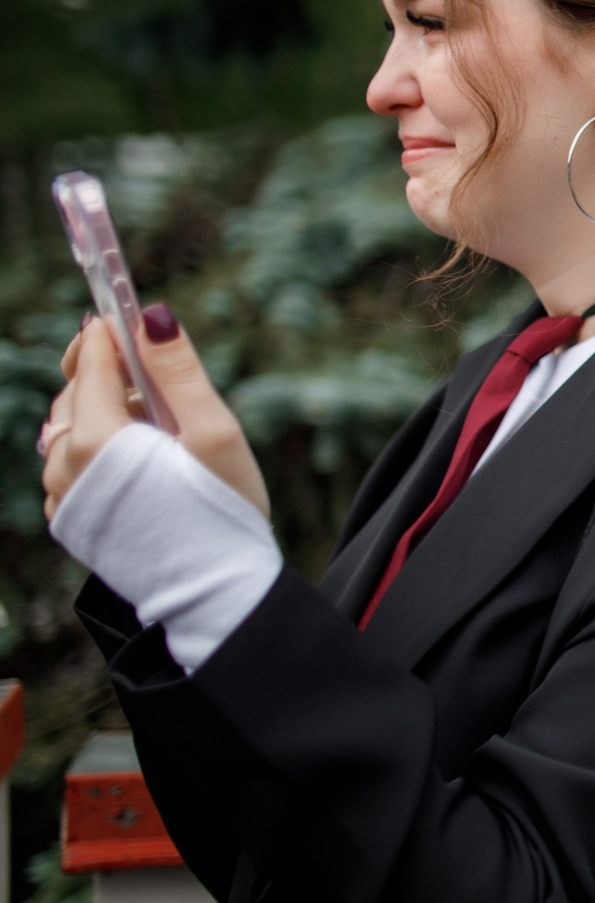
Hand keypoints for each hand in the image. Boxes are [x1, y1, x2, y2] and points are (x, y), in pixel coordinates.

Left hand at [43, 310, 269, 522]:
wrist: (216, 593)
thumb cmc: (224, 512)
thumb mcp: (215, 432)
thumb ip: (178, 371)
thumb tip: (151, 316)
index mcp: (98, 440)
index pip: (94, 366)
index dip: (110, 334)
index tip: (121, 309)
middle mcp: (65, 466)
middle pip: (75, 394)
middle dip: (106, 373)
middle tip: (149, 369)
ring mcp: (62, 496)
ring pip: (67, 429)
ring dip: (100, 411)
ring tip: (153, 422)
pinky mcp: (69, 518)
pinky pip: (68, 465)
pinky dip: (93, 448)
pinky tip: (136, 461)